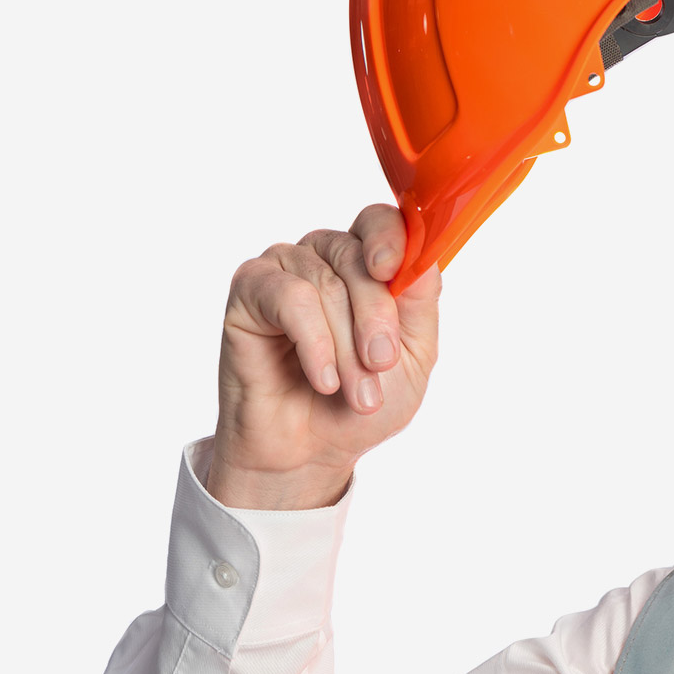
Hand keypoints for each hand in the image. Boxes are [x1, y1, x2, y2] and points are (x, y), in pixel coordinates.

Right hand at [206, 205, 439, 508]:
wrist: (310, 451)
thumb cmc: (360, 400)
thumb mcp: (412, 357)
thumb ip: (419, 305)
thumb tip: (423, 258)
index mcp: (368, 262)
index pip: (381, 222)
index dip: (389, 238)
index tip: (391, 270)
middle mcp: (326, 256)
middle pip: (358, 257)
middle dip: (375, 319)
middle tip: (380, 365)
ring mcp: (285, 268)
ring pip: (325, 284)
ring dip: (346, 347)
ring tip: (355, 391)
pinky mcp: (249, 290)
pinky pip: (288, 298)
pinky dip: (313, 342)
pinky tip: (323, 379)